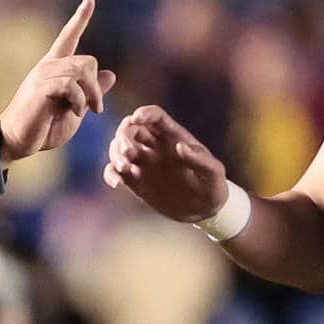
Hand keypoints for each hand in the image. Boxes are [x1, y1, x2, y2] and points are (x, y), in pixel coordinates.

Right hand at [0, 0, 114, 163]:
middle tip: (97, 109)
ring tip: (87, 111)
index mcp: (55, 68)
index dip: (80, 17)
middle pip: (87, 61)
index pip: (69, 36)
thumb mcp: (76, 109)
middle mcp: (48, 66)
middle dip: (97, 87)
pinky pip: (70, 85)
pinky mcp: (41, 87)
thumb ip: (90, 92)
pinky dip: (80, 100)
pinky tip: (76, 112)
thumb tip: (110, 74)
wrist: (17, 141)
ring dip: (91, 94)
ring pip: (81, 70)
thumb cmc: (44, 127)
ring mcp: (43, 75)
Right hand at [103, 105, 228, 221]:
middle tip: (129, 152)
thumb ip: (199, 159)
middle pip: (131, 128)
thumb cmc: (213, 187)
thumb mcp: (213, 173)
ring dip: (115, 152)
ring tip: (124, 167)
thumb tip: (179, 146)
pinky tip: (117, 184)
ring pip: (119, 147)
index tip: (136, 119)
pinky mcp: (136, 181)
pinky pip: (115, 171)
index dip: (144, 113)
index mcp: (174, 137)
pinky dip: (110, 174)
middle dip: (124, 135)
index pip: (155, 116)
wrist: (205, 211)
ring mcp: (144, 163)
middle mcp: (156, 146)